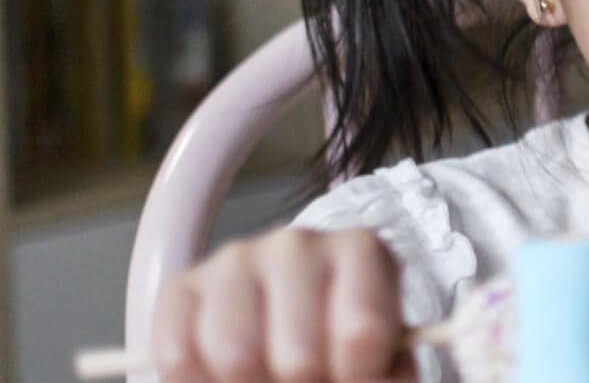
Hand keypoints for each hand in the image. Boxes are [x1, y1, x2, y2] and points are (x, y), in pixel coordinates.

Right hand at [151, 227, 409, 381]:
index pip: (362, 333)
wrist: (292, 332)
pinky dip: (198, 382)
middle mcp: (295, 244)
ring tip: (268, 378)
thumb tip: (365, 379)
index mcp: (359, 251)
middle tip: (309, 381)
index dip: (357, 377)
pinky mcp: (181, 287)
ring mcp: (233, 259)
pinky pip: (177, 356)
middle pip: (298, 357)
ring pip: (234, 357)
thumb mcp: (384, 359)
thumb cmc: (346, 344)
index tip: (356, 380)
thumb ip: (386, 375)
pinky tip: (224, 376)